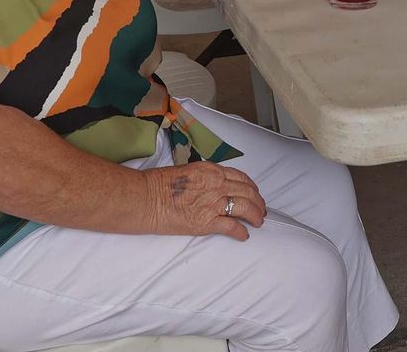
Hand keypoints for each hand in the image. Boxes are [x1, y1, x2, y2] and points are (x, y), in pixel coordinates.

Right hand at [148, 162, 265, 239]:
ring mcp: (213, 203)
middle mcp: (217, 184)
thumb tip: (214, 186)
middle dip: (258, 202)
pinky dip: (241, 232)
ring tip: (258, 222)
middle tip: (261, 210)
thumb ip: (205, 178)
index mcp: (212, 171)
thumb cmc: (159, 185)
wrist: (145, 198)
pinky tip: (244, 236)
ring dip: (255, 216)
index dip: (252, 187)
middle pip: (248, 192)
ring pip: (245, 208)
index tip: (255, 194)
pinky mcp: (206, 222)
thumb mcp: (188, 171)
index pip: (241, 177)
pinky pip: (232, 227)